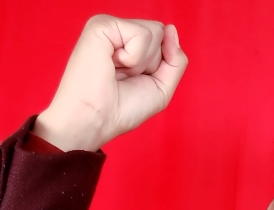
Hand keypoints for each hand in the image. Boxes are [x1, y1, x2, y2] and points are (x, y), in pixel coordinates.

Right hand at [33, 16, 187, 150]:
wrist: (97, 119)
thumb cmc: (122, 109)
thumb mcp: (162, 88)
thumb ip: (176, 60)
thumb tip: (171, 29)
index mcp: (130, 46)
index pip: (164, 40)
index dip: (159, 66)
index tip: (135, 81)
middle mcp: (120, 34)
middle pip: (161, 34)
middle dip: (152, 63)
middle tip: (124, 78)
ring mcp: (111, 27)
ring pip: (155, 32)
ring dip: (142, 62)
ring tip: (117, 72)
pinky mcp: (102, 25)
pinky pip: (141, 34)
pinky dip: (134, 57)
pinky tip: (112, 64)